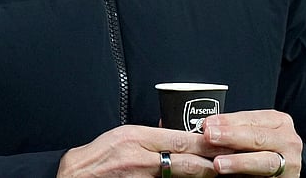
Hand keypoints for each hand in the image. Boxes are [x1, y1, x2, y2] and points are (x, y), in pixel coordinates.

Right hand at [56, 123, 229, 176]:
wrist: (75, 176)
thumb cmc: (99, 155)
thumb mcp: (124, 135)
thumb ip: (150, 135)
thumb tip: (176, 132)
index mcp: (137, 137)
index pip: (180, 139)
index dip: (206, 144)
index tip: (225, 144)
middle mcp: (140, 157)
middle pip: (186, 161)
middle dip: (211, 164)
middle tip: (231, 164)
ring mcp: (140, 177)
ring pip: (179, 177)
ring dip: (199, 176)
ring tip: (217, 173)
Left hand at [200, 110, 300, 176]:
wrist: (277, 170)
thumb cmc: (260, 149)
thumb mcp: (251, 134)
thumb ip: (234, 130)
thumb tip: (207, 127)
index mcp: (279, 122)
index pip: (251, 118)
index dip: (228, 121)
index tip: (208, 124)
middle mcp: (288, 141)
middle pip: (258, 137)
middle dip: (231, 137)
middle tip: (210, 137)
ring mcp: (290, 162)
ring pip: (265, 161)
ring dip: (239, 162)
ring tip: (219, 164)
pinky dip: (246, 175)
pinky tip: (232, 176)